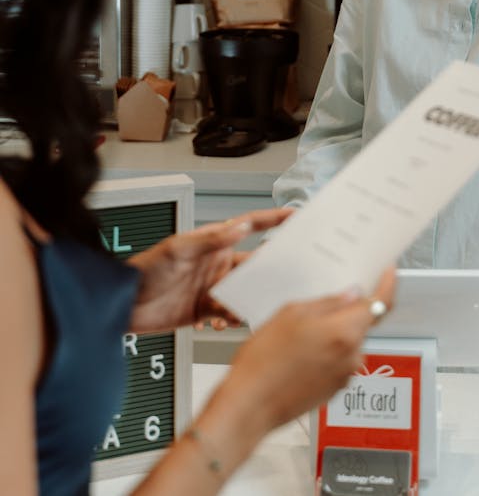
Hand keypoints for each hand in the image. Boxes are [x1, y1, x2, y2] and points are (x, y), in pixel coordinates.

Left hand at [126, 208, 292, 333]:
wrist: (122, 304)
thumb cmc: (144, 270)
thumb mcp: (177, 250)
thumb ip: (210, 239)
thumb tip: (240, 226)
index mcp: (213, 242)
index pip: (249, 226)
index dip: (272, 220)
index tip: (294, 216)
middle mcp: (217, 263)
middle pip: (254, 264)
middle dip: (270, 270)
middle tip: (284, 277)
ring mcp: (213, 287)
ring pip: (245, 292)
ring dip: (249, 300)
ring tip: (245, 308)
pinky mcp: (206, 310)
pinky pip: (229, 314)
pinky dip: (231, 320)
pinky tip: (221, 323)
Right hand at [227, 267, 397, 431]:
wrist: (249, 405)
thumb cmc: (264, 362)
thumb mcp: (291, 313)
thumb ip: (327, 302)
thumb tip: (349, 295)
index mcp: (345, 332)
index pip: (380, 303)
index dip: (387, 283)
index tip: (388, 272)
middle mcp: (351, 356)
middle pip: (362, 322)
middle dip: (347, 310)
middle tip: (323, 300)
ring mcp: (344, 375)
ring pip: (347, 342)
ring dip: (332, 332)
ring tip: (299, 332)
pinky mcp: (334, 390)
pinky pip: (338, 360)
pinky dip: (326, 351)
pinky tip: (299, 350)